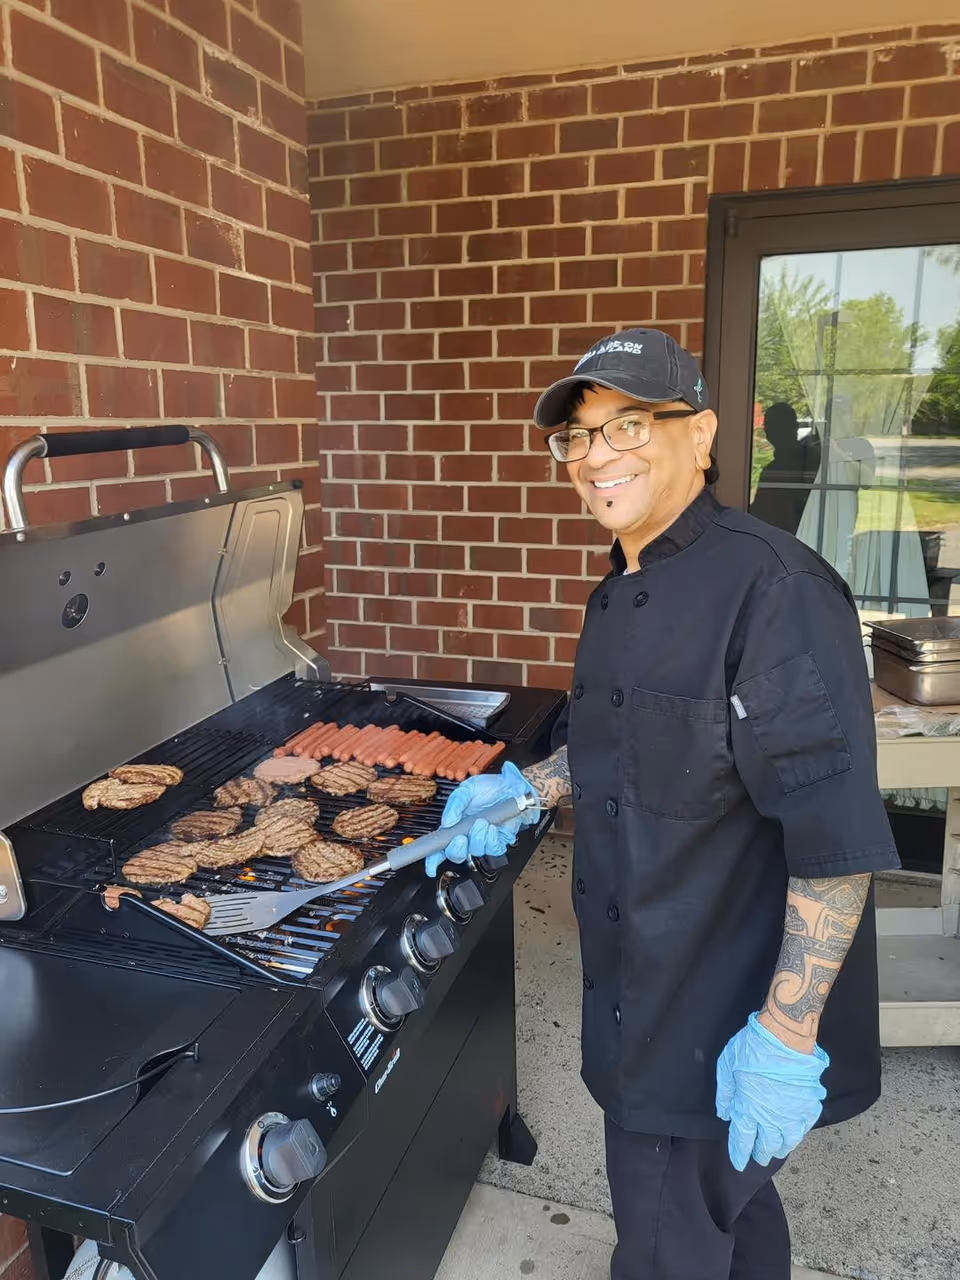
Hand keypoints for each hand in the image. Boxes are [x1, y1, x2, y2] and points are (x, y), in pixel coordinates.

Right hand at [425, 761, 539, 876]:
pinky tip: (492, 827)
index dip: (433, 859)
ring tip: (482, 823)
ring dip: (477, 839)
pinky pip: (493, 849)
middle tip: (460, 838)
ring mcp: (482, 839)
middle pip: (456, 854)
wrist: (512, 786)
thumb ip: (455, 804)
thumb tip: (446, 822)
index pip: (440, 846)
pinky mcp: (498, 841)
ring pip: (475, 851)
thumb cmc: (490, 788)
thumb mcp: (467, 789)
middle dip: (456, 849)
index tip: (431, 867)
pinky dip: (491, 839)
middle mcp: (467, 835)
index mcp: (454, 824)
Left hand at [716, 1012, 828, 1171]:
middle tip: (759, 1158)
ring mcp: (793, 1113)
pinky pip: (805, 1127)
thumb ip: (725, 1092)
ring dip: (781, 1148)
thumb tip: (724, 1113)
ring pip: (788, 1140)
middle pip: (766, 1144)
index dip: (739, 1153)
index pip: (743, 1139)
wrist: (785, 1038)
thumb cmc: (752, 1048)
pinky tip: (796, 1134)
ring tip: (778, 1151)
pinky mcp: (809, 1105)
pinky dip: (799, 1134)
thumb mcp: (727, 1065)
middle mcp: (771, 1118)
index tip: (738, 1163)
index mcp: (749, 1109)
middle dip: (761, 1153)